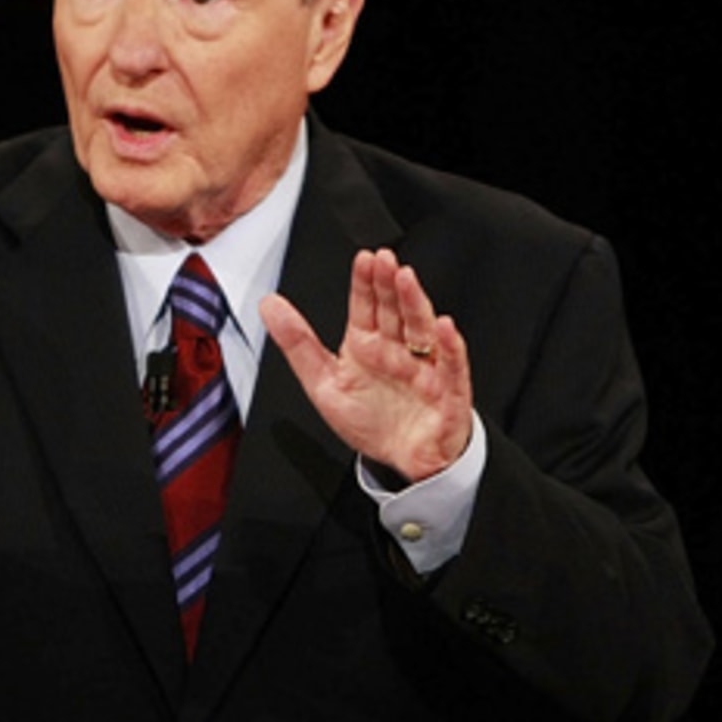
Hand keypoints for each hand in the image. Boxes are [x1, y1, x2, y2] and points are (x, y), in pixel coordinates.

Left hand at [260, 248, 472, 483]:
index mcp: (367, 344)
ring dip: (415, 303)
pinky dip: (450, 346)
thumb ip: (297, 344)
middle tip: (383, 259)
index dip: (364, 282)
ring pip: (421, 329)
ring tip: (406, 280)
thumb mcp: (324, 383)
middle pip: (394, 310)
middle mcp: (396, 350)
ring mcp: (423, 367)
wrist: (407, 462)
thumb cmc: (372, 422)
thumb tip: (269, 305)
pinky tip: (444, 327)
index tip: (363, 259)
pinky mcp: (447, 390)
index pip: (365, 306)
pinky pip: (451, 365)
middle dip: (388, 284)